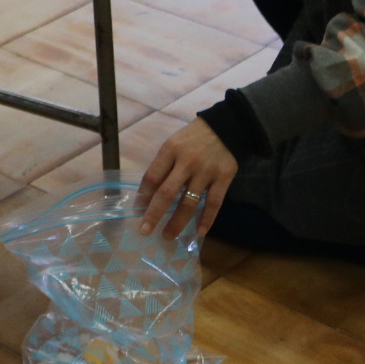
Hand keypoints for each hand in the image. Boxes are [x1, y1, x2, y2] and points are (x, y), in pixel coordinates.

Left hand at [137, 117, 237, 239]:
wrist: (227, 127)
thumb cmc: (193, 138)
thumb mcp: (174, 144)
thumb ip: (164, 165)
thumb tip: (150, 192)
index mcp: (170, 150)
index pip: (152, 176)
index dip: (143, 194)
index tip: (137, 209)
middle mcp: (187, 162)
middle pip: (167, 193)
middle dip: (154, 214)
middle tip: (145, 230)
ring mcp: (206, 172)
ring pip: (189, 202)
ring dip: (177, 222)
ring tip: (168, 236)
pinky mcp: (223, 179)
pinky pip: (214, 203)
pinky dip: (207, 219)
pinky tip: (200, 232)